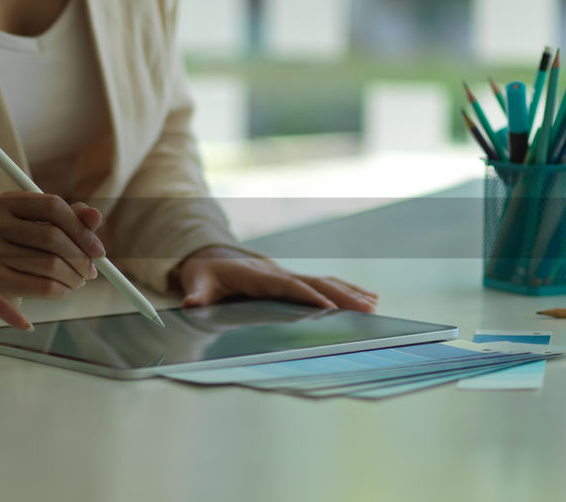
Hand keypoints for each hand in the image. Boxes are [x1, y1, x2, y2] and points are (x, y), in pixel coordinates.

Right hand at [0, 192, 104, 298]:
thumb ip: (71, 219)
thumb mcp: (45, 228)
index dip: (81, 229)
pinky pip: (43, 286)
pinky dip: (62, 290)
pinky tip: (65, 290)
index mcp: (8, 201)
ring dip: (74, 277)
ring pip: (51, 264)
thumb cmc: (23, 249)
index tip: (99, 250)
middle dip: (81, 257)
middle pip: (52, 236)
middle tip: (92, 271)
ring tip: (79, 281)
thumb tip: (96, 216)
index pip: (53, 206)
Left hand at [174, 247, 377, 311]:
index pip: (286, 286)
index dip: (307, 294)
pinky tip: (368, 297)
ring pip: (324, 281)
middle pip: (314, 282)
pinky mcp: (292, 280)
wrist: (209, 257)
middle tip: (367, 307)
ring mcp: (287, 275)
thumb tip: (191, 304)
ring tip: (374, 305)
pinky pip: (323, 283)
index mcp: (257, 275)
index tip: (328, 306)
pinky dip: (346, 289)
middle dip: (341, 295)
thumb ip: (196, 294)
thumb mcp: (196, 282)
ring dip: (349, 292)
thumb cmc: (204, 273)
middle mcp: (277, 272)